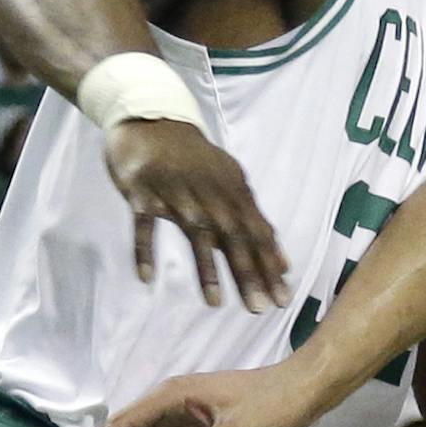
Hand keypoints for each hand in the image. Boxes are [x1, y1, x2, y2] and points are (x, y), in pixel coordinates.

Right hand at [105, 118, 290, 310]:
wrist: (152, 119)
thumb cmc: (196, 160)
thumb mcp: (230, 183)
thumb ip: (254, 220)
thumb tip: (282, 261)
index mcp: (233, 189)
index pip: (257, 231)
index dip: (271, 263)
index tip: (283, 296)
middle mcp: (209, 191)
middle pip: (233, 235)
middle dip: (249, 271)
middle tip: (260, 307)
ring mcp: (175, 190)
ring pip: (196, 232)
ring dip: (207, 268)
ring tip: (217, 302)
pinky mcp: (141, 191)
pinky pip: (144, 224)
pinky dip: (145, 249)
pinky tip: (148, 277)